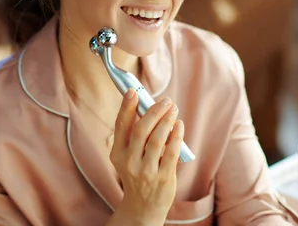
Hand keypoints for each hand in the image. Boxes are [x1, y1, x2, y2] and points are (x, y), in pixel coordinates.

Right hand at [109, 89, 183, 224]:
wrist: (143, 207)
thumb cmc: (137, 173)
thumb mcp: (128, 157)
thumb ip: (135, 136)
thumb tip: (148, 107)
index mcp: (118, 154)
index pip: (121, 126)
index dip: (126, 107)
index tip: (133, 91)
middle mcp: (129, 163)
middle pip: (141, 130)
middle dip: (154, 111)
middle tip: (165, 100)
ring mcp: (146, 171)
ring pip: (157, 139)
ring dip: (166, 120)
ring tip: (173, 109)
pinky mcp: (163, 178)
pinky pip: (171, 152)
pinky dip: (176, 135)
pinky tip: (179, 125)